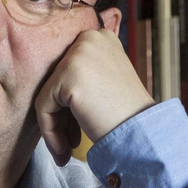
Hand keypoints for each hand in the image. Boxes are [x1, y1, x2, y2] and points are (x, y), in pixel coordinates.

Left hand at [33, 29, 155, 165]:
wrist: (143, 132)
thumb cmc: (127, 114)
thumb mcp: (107, 80)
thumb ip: (83, 77)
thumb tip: (55, 91)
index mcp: (99, 37)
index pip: (67, 70)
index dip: (69, 103)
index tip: (74, 129)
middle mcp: (89, 38)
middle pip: (56, 82)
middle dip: (61, 117)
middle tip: (68, 143)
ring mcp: (78, 55)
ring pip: (47, 95)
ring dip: (55, 127)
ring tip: (65, 150)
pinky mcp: (68, 75)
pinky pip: (43, 107)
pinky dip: (50, 131)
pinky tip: (63, 149)